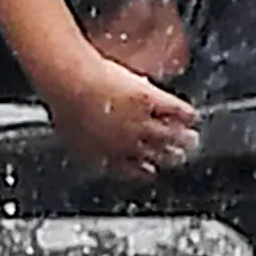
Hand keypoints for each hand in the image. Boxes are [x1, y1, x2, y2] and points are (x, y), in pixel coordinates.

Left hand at [42, 49, 197, 180]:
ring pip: (168, 135)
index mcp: (107, 154)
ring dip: (182, 138)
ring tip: (191, 138)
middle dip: (170, 157)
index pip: (131, 169)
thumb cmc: (63, 104)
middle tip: (179, 157)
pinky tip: (192, 115)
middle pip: (156, 154)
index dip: (143, 171)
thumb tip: (82, 141)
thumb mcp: (71, 132)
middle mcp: (127, 143)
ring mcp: (140, 122)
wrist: (70, 84)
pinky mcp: (149, 100)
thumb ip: (85, 141)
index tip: (150, 171)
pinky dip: (185, 114)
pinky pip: (173, 111)